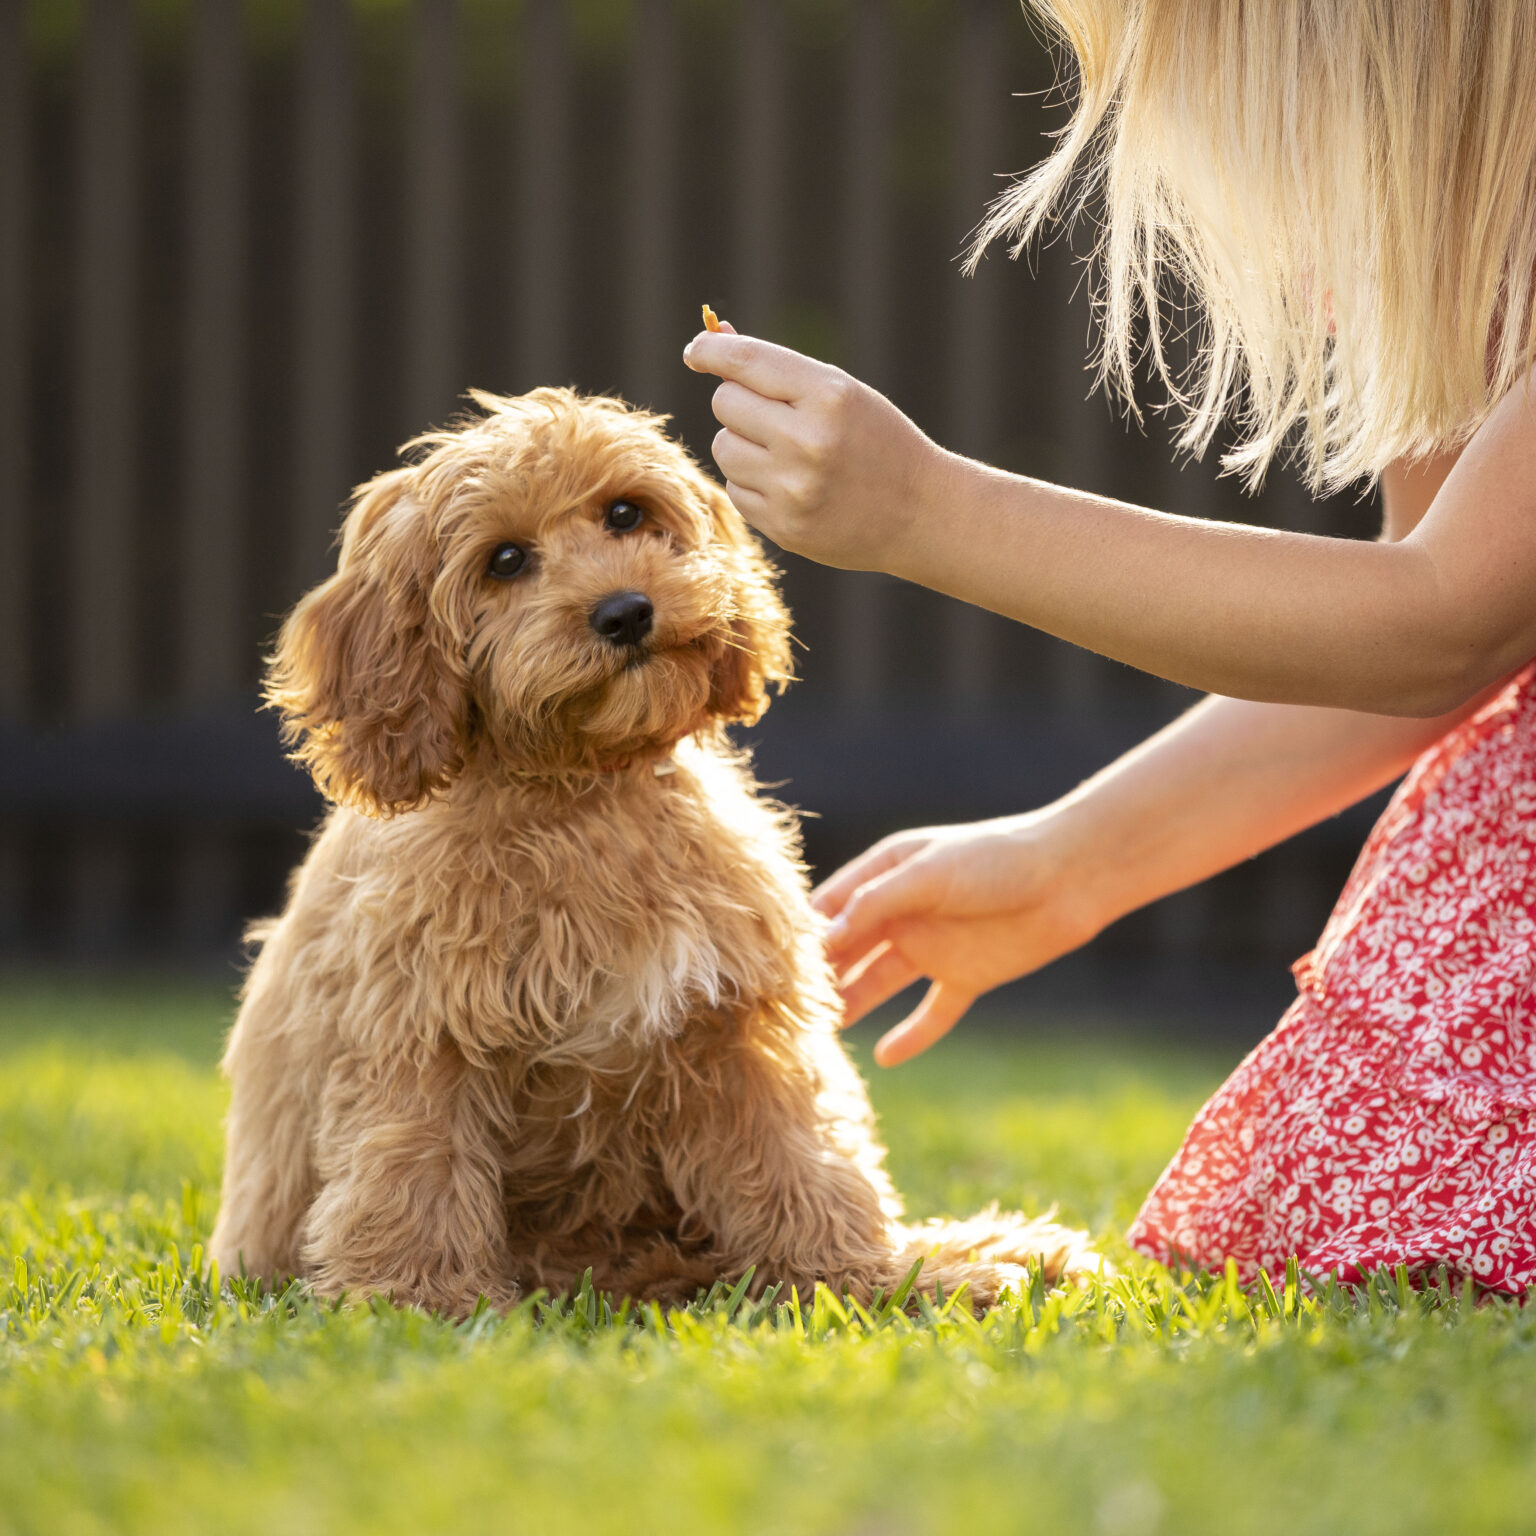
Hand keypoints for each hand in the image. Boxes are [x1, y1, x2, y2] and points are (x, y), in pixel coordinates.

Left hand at [683, 327, 950, 572]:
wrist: (920, 513)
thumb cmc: (878, 442)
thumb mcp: (842, 393)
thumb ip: (779, 371)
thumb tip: (712, 340)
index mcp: (829, 396)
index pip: (746, 362)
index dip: (710, 351)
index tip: (696, 351)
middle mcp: (808, 441)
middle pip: (725, 403)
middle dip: (741, 403)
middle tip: (775, 416)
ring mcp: (794, 489)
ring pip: (723, 447)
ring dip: (744, 445)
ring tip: (788, 455)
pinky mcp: (784, 526)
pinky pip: (735, 488)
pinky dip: (754, 483)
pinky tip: (792, 487)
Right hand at [811, 811, 1107, 1066]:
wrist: (1070, 877)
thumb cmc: (996, 859)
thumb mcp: (927, 873)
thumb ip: (875, 903)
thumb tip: (824, 938)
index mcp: (885, 875)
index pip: (830, 908)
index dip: (803, 935)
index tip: (771, 965)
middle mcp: (901, 913)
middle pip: (848, 950)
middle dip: (820, 976)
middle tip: (785, 1010)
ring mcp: (932, 947)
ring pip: (879, 983)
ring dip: (853, 1005)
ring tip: (822, 1035)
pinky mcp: (965, 977)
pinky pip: (931, 1013)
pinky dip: (912, 1036)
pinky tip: (885, 1058)